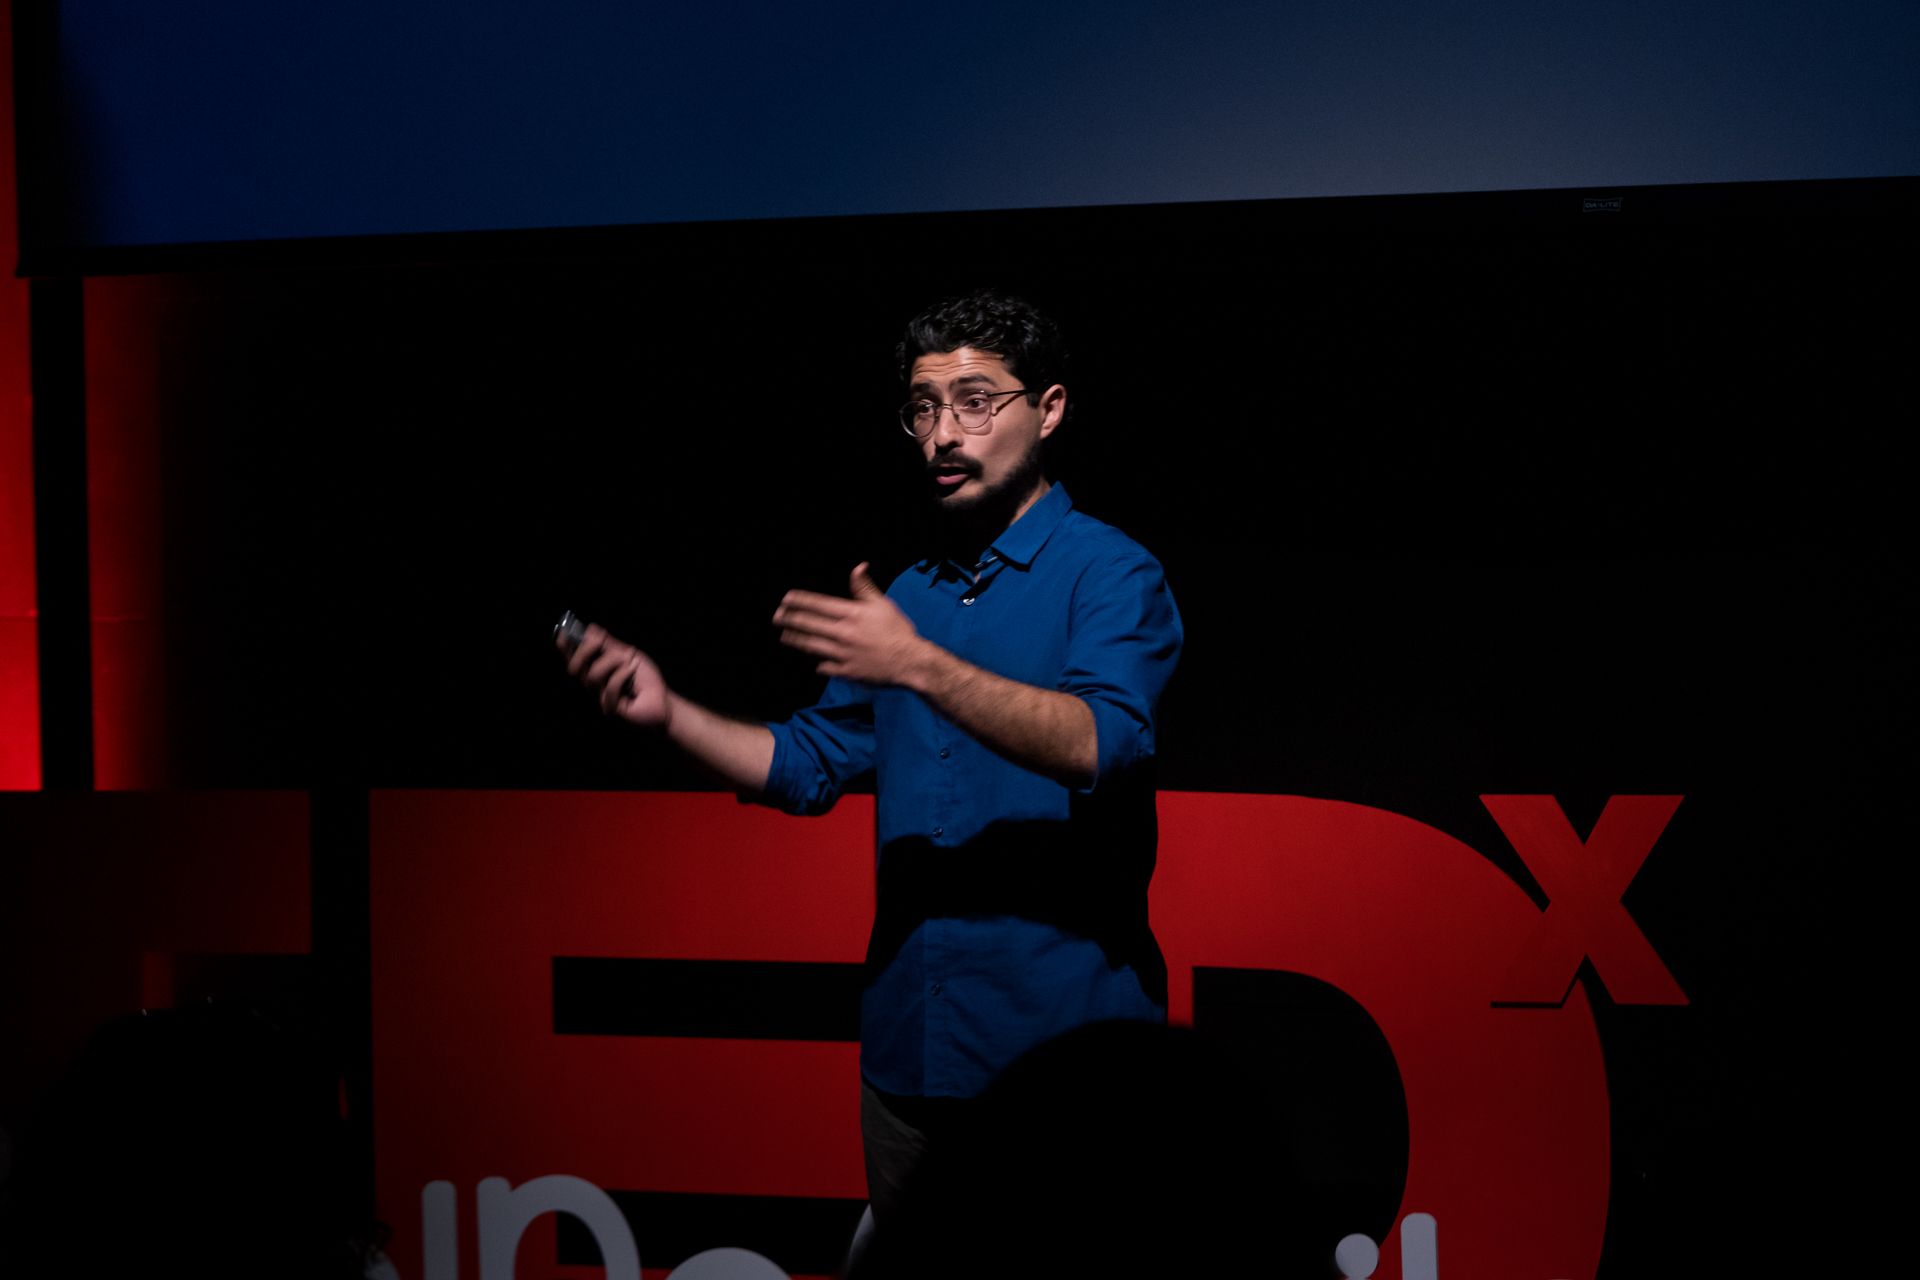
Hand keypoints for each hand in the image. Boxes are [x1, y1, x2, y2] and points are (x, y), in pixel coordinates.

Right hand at [558, 622, 671, 727]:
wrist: (663, 700)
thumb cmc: (646, 680)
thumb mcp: (629, 655)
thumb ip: (610, 645)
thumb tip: (590, 628)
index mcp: (597, 671)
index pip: (574, 660)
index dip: (566, 648)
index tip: (563, 633)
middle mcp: (595, 685)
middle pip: (575, 669)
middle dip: (584, 651)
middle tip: (598, 641)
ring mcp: (601, 697)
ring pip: (593, 675)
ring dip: (613, 662)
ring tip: (630, 662)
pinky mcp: (611, 709)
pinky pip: (610, 687)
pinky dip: (624, 675)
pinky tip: (633, 672)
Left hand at [774, 563, 925, 685]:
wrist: (911, 661)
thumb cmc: (898, 630)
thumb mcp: (883, 604)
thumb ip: (864, 587)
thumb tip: (858, 567)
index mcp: (851, 614)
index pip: (818, 604)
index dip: (799, 600)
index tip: (786, 599)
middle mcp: (843, 633)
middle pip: (808, 624)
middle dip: (789, 619)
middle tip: (777, 616)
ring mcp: (842, 654)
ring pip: (811, 645)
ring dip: (795, 640)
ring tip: (784, 636)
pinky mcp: (847, 671)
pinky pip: (825, 667)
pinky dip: (818, 664)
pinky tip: (812, 662)